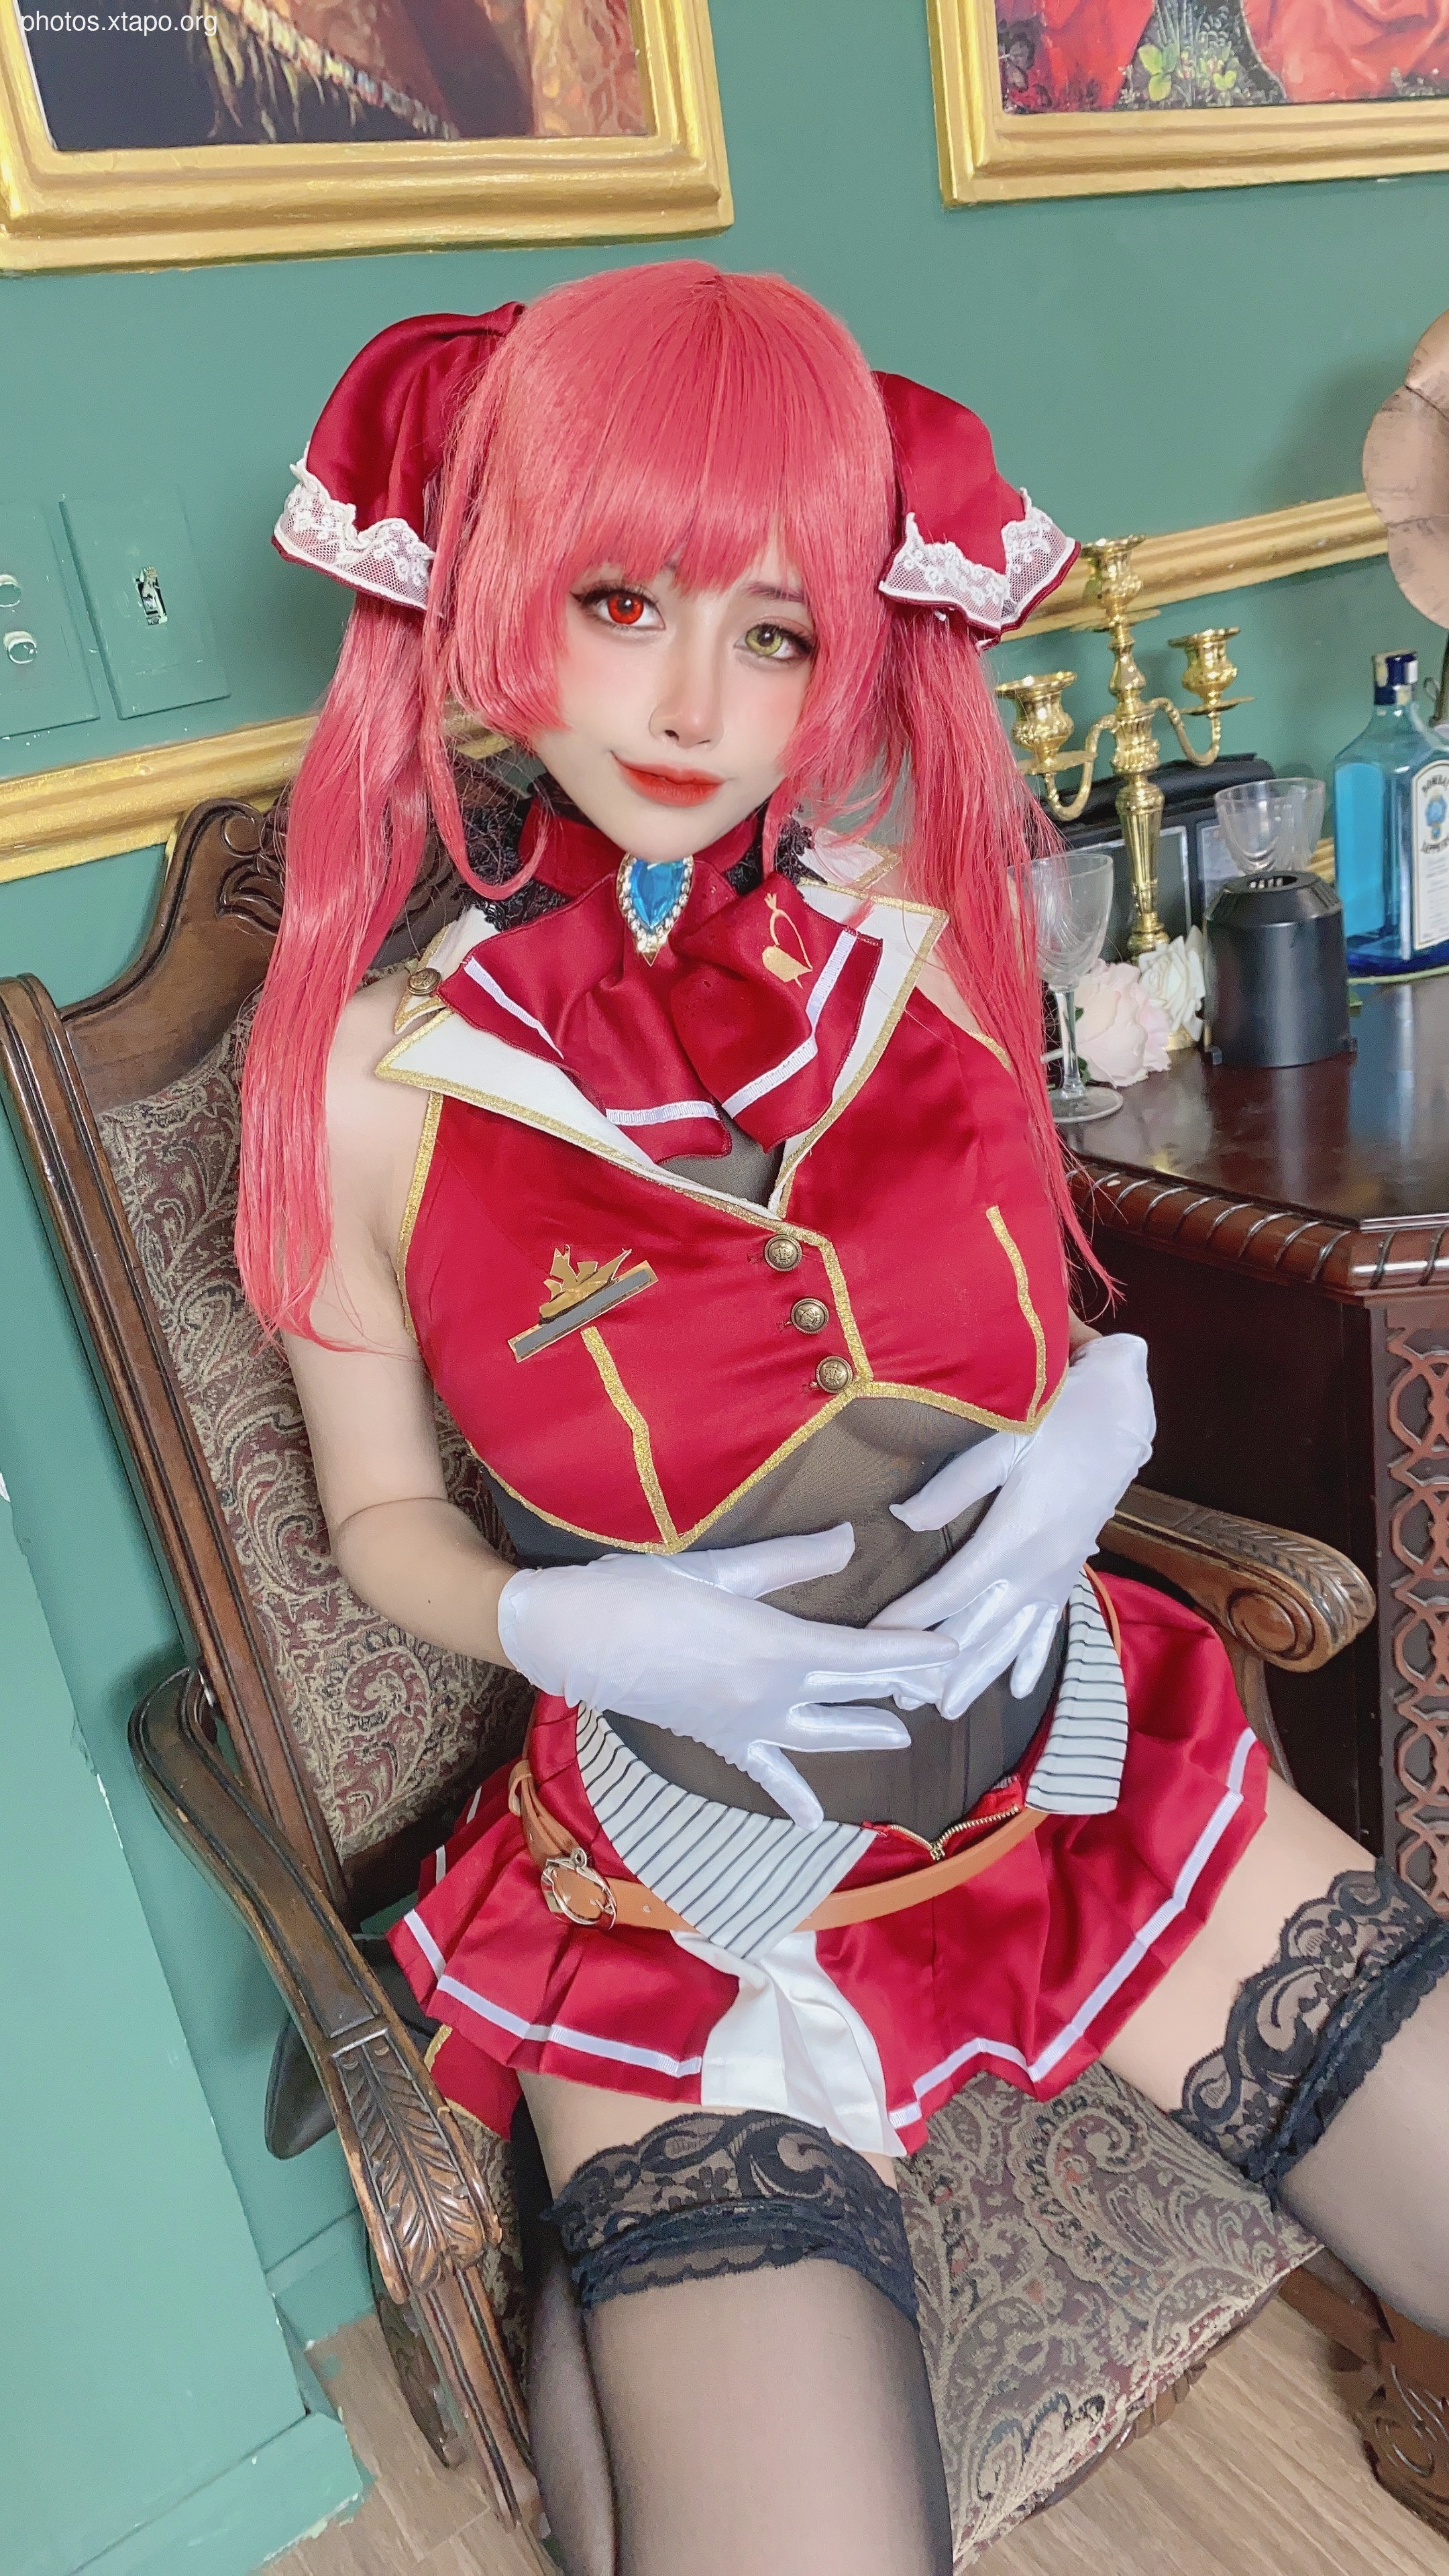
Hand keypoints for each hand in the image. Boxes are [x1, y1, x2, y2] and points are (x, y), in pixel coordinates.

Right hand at [496, 1525, 953, 1829]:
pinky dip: (789, 1797)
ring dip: (862, 1732)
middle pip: (853, 1697)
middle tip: (941, 1687)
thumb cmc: (642, 1590)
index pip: (866, 1656)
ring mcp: (744, 1723)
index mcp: (776, 1647)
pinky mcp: (717, 1739)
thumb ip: (790, 1560)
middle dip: (900, 1692)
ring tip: (900, 1733)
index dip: (913, 1652)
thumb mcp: (721, 1568)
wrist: (574, 1637)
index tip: (952, 1648)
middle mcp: (769, 1695)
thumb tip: (850, 1541)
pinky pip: (762, 1772)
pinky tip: (813, 1819)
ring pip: (820, 1737)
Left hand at [871, 1335, 1153, 1717]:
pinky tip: (1017, 1689)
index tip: (874, 1643)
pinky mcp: (1071, 1570)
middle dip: (939, 1668)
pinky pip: (1049, 1626)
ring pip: (1012, 1639)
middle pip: (979, 1629)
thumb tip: (901, 1518)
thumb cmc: (1057, 1418)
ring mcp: (1058, 1573)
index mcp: (1014, 1536)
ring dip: (979, 1676)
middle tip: (902, 1701)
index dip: (910, 1619)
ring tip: (947, 1710)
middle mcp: (1038, 1567)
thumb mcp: (1003, 1443)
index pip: (950, 1591)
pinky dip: (1031, 1660)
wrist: (1122, 1414)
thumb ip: (952, 1487)